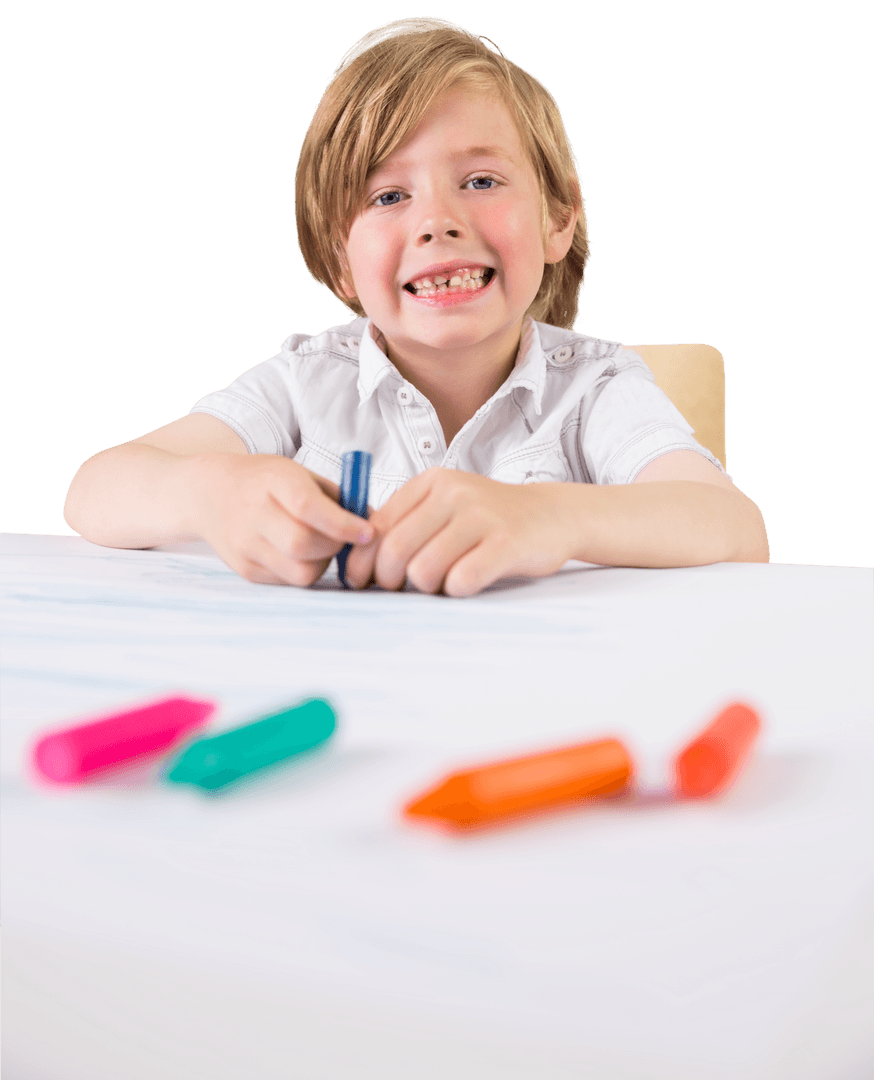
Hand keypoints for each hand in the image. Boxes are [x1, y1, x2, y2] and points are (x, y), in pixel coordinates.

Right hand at [186, 454, 373, 585]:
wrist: (210, 493)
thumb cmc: (266, 482)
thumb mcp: (299, 474)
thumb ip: (337, 498)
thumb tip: (377, 524)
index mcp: (274, 481)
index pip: (308, 508)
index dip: (343, 524)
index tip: (368, 532)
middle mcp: (254, 514)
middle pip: (304, 545)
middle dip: (335, 546)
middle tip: (342, 538)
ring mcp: (245, 545)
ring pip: (300, 572)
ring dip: (322, 563)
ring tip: (320, 546)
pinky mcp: (244, 569)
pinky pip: (288, 581)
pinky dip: (303, 570)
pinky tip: (299, 554)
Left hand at [345, 469, 575, 596]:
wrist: (552, 515)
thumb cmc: (491, 519)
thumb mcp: (447, 504)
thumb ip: (408, 522)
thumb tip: (360, 561)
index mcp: (432, 482)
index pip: (378, 526)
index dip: (362, 561)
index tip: (361, 581)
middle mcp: (454, 493)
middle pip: (395, 550)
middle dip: (388, 580)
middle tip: (398, 590)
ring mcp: (481, 517)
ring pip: (423, 570)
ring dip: (426, 589)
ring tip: (441, 583)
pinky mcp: (505, 544)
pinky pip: (461, 581)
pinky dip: (457, 591)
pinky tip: (467, 583)